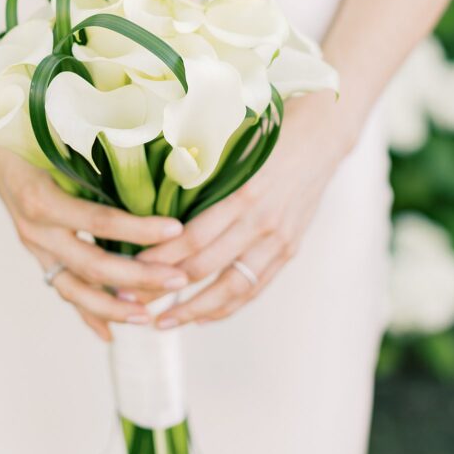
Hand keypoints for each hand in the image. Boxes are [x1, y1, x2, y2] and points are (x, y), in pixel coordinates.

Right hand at [0, 143, 188, 340]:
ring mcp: (34, 246)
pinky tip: (110, 332)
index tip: (177, 229)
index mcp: (43, 199)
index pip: (101, 221)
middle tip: (178, 280)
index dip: (140, 229)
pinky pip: (63, 289)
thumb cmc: (31, 133)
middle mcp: (36, 229)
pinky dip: (87, 313)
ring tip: (148, 317)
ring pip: (75, 290)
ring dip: (114, 307)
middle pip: (92, 265)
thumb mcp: (59, 140)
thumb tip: (153, 153)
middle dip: (139, 277)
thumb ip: (96, 155)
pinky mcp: (37, 254)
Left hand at [138, 92, 353, 327]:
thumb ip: (201, 171)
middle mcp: (262, 221)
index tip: (130, 265)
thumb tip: (155, 192)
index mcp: (244, 193)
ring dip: (195, 309)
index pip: (193, 236)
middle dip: (166, 287)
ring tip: (164, 322)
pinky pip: (256, 287)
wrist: (323, 135)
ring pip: (232, 288)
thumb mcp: (234, 144)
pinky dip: (228, 306)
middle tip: (134, 297)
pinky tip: (202, 316)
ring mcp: (279, 239)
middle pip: (207, 266)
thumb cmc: (271, 132)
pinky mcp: (290, 249)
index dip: (160, 256)